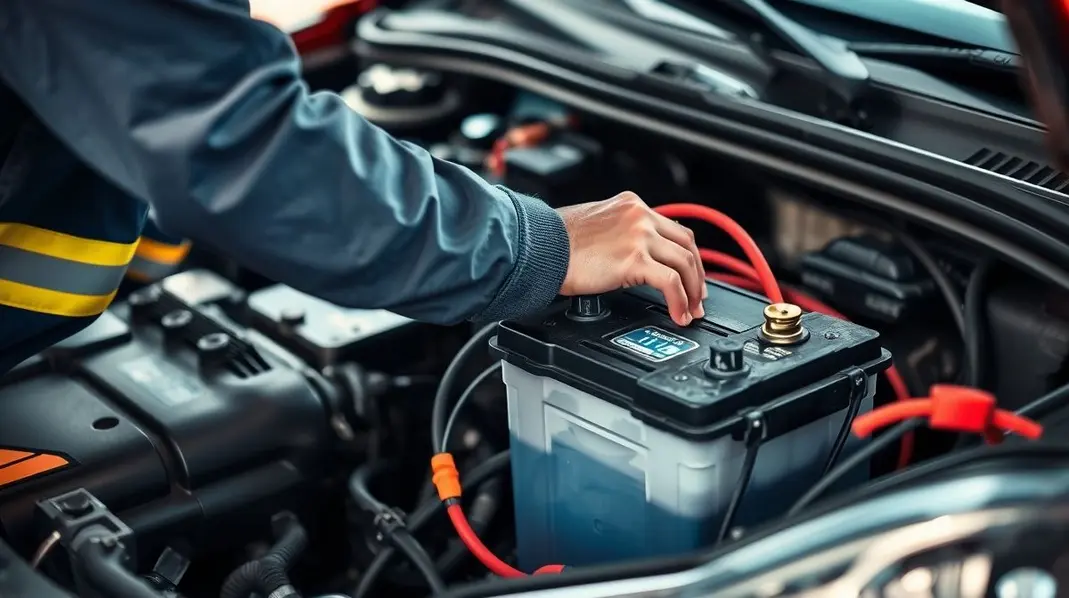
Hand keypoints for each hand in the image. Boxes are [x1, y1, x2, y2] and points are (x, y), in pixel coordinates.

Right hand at [557, 192, 705, 325]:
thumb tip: (629, 257)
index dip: (687, 256)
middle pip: (687, 244)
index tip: (689, 275)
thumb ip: (618, 234)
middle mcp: (639, 217)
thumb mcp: (594, 224)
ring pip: (685, 263)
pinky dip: (680, 302)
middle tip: (698, 297)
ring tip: (691, 311)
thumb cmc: (554, 241)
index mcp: (631, 206)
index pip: (672, 229)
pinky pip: (671, 283)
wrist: (539, 247)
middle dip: (697, 275)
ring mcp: (639, 236)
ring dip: (693, 291)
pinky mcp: (634, 260)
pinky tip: (678, 315)